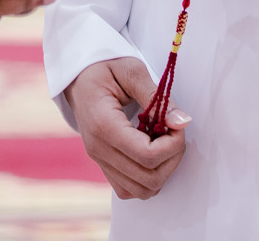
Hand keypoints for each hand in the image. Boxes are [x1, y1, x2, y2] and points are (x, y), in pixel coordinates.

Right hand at [62, 57, 187, 198]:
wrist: (77, 75)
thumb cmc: (103, 67)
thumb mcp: (131, 70)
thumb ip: (157, 97)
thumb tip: (182, 122)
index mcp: (104, 125)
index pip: (147, 156)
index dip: (172, 145)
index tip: (177, 124)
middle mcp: (98, 149)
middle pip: (148, 179)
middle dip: (172, 158)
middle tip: (174, 133)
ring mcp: (98, 160)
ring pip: (140, 190)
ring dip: (162, 171)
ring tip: (163, 143)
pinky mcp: (102, 164)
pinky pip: (128, 189)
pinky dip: (147, 178)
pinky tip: (151, 153)